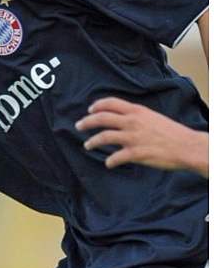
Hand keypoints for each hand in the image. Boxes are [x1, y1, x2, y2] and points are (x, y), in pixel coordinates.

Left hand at [76, 97, 207, 173]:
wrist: (188, 147)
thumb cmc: (173, 133)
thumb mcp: (153, 118)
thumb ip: (137, 117)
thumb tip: (122, 120)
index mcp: (137, 111)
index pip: (111, 103)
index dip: (97, 106)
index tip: (90, 110)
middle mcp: (132, 122)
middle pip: (101, 119)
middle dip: (87, 122)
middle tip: (78, 126)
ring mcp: (133, 138)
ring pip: (104, 137)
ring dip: (92, 142)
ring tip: (87, 146)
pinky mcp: (136, 153)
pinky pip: (116, 158)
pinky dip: (110, 161)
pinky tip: (108, 164)